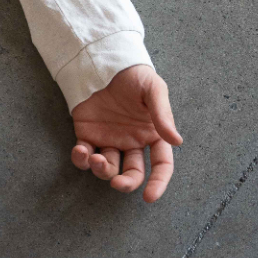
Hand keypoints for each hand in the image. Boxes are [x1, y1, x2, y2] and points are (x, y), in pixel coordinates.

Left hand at [71, 64, 181, 202]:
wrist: (104, 61)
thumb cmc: (134, 75)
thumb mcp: (153, 89)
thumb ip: (163, 115)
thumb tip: (177, 141)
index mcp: (152, 134)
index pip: (161, 164)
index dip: (158, 182)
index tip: (150, 197)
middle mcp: (131, 142)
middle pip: (132, 173)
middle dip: (126, 183)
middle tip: (118, 183)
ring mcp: (109, 139)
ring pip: (108, 167)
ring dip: (102, 170)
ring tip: (96, 159)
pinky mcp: (87, 135)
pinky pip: (84, 155)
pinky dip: (81, 159)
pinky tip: (81, 152)